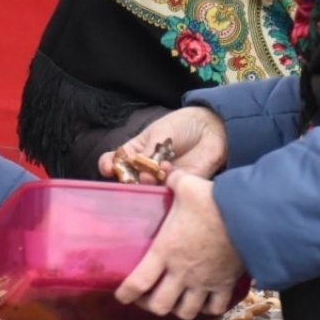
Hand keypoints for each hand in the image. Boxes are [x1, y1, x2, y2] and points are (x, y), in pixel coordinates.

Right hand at [97, 106, 227, 181]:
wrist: (211, 129)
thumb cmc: (182, 125)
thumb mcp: (160, 132)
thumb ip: (148, 151)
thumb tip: (139, 168)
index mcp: (136, 151)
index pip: (115, 161)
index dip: (108, 165)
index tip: (109, 168)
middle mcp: (144, 168)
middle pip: (127, 180)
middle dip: (126, 180)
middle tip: (131, 177)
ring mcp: (160, 179)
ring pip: (145, 190)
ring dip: (145, 183)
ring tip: (150, 174)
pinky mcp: (177, 188)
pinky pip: (165, 193)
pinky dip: (164, 184)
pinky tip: (168, 172)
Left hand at [113, 169, 243, 319]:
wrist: (249, 216)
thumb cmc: (213, 201)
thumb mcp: (187, 185)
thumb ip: (173, 180)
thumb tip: (168, 172)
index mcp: (165, 250)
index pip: (137, 282)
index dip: (125, 293)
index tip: (121, 294)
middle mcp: (181, 272)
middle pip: (159, 306)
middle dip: (149, 305)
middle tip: (147, 296)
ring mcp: (204, 282)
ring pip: (185, 312)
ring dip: (178, 309)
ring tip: (175, 300)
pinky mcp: (224, 284)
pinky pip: (214, 308)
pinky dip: (207, 308)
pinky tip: (204, 300)